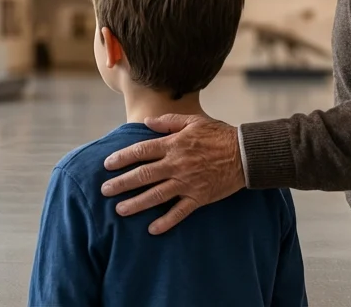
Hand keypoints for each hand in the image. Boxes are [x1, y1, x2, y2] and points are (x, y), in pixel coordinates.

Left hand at [100, 113, 245, 234]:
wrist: (245, 154)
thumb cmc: (219, 135)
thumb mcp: (193, 121)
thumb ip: (168, 121)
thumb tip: (147, 122)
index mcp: (173, 145)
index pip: (141, 151)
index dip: (122, 158)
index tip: (107, 165)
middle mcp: (176, 165)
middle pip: (143, 175)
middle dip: (122, 183)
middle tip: (105, 191)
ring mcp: (187, 183)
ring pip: (156, 195)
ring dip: (136, 203)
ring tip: (120, 210)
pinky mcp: (199, 197)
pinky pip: (180, 212)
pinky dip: (166, 221)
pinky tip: (152, 229)